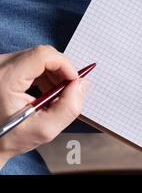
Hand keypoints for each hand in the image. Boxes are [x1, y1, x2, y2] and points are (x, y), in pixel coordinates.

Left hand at [0, 45, 88, 167]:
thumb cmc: (8, 138)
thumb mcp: (44, 130)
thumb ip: (69, 107)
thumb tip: (82, 84)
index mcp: (5, 79)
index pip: (43, 55)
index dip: (65, 65)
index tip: (74, 81)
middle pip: (42, 54)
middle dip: (61, 71)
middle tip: (66, 91)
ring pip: (38, 57)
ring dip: (53, 73)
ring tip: (54, 95)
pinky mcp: (2, 66)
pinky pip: (31, 60)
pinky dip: (44, 74)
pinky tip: (44, 91)